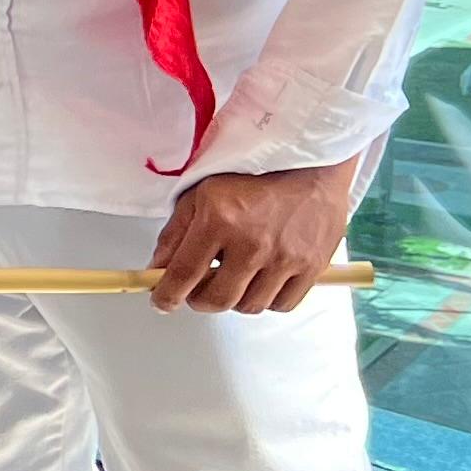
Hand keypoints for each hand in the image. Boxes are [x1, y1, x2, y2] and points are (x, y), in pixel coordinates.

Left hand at [146, 155, 366, 313]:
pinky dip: (267, 300)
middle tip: (198, 291)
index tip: (161, 302)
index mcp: (219, 221)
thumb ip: (176, 232)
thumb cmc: (254, 174)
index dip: (167, 295)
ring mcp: (285, 258)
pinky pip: (283, 304)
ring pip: (250, 306)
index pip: (184, 273)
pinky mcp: (313, 266)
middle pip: (218, 299)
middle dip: (200, 301)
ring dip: (235, 299)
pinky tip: (261, 281)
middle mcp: (252, 244)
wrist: (310, 165)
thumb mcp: (201, 192)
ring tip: (233, 278)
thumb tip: (158, 268)